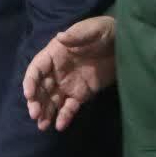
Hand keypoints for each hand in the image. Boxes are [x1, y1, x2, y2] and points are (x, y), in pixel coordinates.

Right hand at [22, 15, 116, 131]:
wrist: (125, 44)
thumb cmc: (105, 32)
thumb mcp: (93, 30)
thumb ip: (77, 35)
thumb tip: (60, 37)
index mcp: (55, 54)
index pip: (37, 68)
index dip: (31, 81)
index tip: (29, 94)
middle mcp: (57, 71)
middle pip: (41, 87)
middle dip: (36, 101)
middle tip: (35, 115)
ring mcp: (68, 84)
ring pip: (52, 100)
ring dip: (46, 112)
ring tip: (42, 126)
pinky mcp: (81, 94)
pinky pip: (70, 107)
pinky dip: (64, 116)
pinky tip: (60, 126)